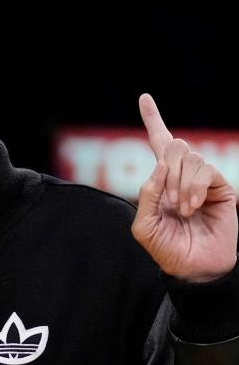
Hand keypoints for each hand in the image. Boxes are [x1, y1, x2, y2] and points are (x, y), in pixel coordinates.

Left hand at [132, 94, 237, 281]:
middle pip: (173, 146)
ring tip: (183, 210)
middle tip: (170, 203)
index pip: (158, 144)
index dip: (153, 120)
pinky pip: (205, 170)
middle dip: (166, 173)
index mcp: (161, 181)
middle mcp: (182, 175)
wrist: (194, 266)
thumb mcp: (144, 226)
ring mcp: (203, 179)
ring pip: (189, 158)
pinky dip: (195, 189)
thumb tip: (159, 166)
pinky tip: (194, 207)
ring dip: (180, 186)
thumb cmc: (167, 248)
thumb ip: (147, 196)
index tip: (144, 97)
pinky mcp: (221, 186)